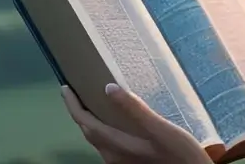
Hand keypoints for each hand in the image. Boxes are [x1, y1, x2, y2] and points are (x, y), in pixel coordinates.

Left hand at [61, 83, 213, 163]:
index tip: (65, 88)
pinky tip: (113, 121)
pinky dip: (102, 129)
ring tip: (92, 102)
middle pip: (88, 132)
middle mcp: (113, 157)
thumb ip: (135, 109)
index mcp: (117, 146)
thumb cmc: (179, 155)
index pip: (86, 123)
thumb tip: (108, 88)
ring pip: (97, 139)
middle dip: (79, 112)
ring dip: (90, 121)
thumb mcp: (160, 130)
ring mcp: (120, 163)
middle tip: (75, 92)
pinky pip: (107, 144)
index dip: (73, 105)